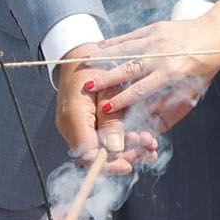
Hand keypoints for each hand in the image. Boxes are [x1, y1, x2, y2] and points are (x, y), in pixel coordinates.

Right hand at [55, 46, 156, 171]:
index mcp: (73, 118)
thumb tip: (115, 148)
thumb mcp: (106, 88)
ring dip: (127, 149)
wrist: (77, 54)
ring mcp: (75, 127)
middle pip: (96, 156)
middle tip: (148, 147)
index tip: (129, 164)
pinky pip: (100, 140)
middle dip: (124, 155)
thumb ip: (110, 119)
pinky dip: (121, 141)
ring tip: (149, 141)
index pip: (88, 155)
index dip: (108, 164)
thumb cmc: (93, 66)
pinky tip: (141, 138)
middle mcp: (71, 127)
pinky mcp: (83, 125)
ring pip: (101, 149)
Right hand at [79, 17, 219, 133]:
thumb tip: (148, 122)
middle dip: (106, 79)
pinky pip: (129, 37)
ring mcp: (156, 39)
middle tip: (87, 87)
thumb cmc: (204, 68)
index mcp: (172, 73)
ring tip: (84, 63)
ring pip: (124, 50)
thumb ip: (169, 108)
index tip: (107, 108)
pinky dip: (113, 43)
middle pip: (128, 69)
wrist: (217, 34)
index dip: (123, 100)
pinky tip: (98, 48)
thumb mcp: (192, 93)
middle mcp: (162, 55)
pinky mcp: (154, 28)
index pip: (142, 89)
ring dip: (103, 58)